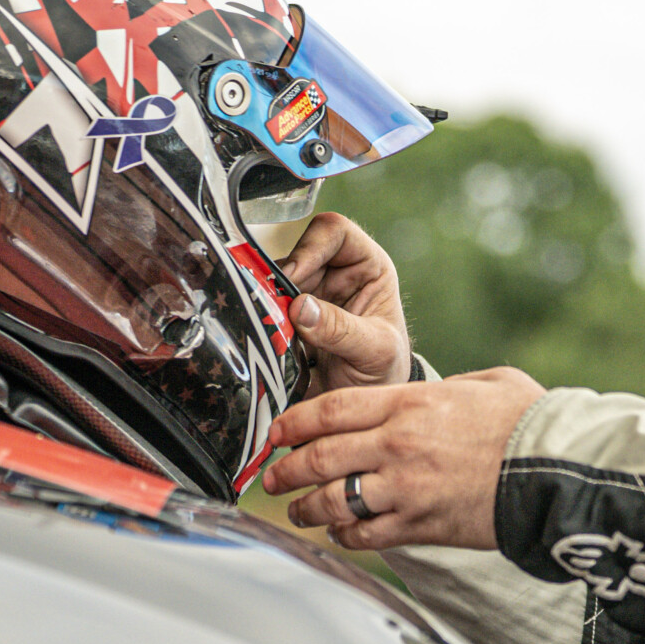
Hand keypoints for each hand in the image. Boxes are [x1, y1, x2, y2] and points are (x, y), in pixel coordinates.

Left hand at [264, 368, 546, 550]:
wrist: (559, 474)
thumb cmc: (532, 425)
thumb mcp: (489, 383)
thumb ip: (447, 387)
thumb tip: (432, 392)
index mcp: (411, 404)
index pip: (330, 409)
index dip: (293, 422)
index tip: (277, 432)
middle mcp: (398, 446)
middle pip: (319, 456)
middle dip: (286, 468)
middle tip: (272, 476)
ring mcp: (405, 489)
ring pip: (333, 500)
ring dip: (306, 507)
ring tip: (297, 510)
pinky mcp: (421, 526)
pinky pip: (365, 534)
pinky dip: (345, 535)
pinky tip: (339, 532)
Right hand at [276, 212, 409, 395]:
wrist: (365, 411)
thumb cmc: (384, 373)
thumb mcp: (374, 352)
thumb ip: (342, 330)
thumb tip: (301, 308)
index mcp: (368, 267)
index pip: (336, 232)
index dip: (311, 247)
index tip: (293, 277)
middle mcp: (336, 274)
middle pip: (297, 254)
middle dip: (282, 279)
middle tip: (272, 307)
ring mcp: (309, 294)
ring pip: (275, 279)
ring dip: (269, 300)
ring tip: (270, 325)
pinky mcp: (287, 316)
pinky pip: (264, 305)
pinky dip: (260, 317)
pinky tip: (264, 334)